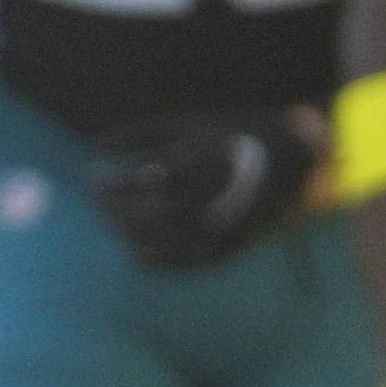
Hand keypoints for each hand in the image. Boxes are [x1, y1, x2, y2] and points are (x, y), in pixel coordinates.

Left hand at [85, 112, 323, 269]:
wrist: (294, 152)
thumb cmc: (234, 133)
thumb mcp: (188, 123)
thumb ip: (140, 132)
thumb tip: (97, 143)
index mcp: (188, 166)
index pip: (129, 182)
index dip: (104, 182)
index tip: (91, 177)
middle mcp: (199, 200)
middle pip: (135, 214)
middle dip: (110, 207)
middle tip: (98, 199)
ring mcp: (214, 227)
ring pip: (154, 242)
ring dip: (127, 233)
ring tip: (115, 222)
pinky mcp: (228, 246)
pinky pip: (181, 263)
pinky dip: (156, 259)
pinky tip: (139, 252)